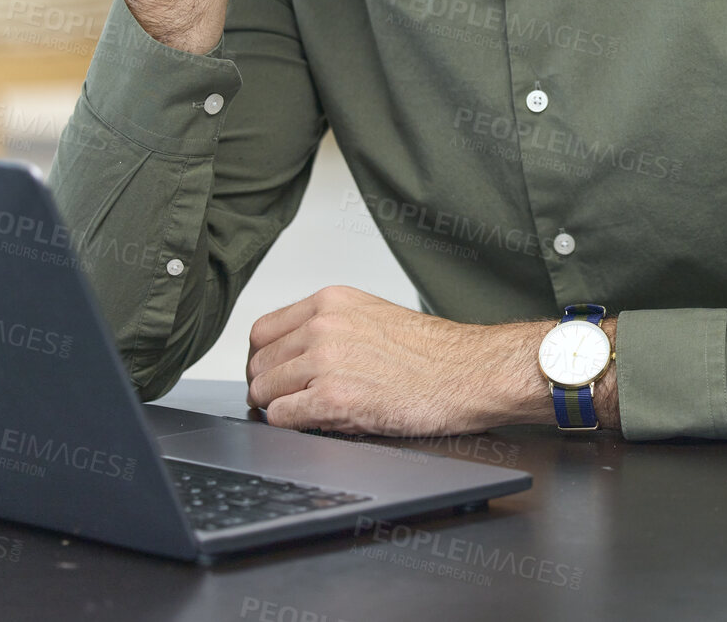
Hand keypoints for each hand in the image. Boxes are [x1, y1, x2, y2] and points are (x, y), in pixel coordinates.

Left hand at [244, 285, 619, 435]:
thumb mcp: (371, 316)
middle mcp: (322, 325)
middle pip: (259, 363)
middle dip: (267, 387)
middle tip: (284, 402)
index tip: (271, 375)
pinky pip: (282, 417)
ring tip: (303, 415)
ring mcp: (324, 361)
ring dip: (277, 409)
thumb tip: (291, 354)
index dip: (263, 359)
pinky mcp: (332, 398)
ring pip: (264, 392)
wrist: (467, 371)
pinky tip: (315, 424)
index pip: (262, 330)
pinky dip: (290, 426)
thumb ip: (328, 327)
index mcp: (329, 301)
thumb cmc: (431, 352)